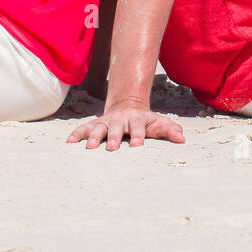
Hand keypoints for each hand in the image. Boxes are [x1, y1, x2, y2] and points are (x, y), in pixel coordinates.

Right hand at [67, 101, 185, 150]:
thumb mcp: (159, 123)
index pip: (139, 127)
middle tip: (112, 147)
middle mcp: (120, 120)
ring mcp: (107, 121)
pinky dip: (77, 134)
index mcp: (137, 119)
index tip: (137, 144)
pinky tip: (69, 141)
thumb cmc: (146, 120)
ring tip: (88, 147)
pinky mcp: (96, 124)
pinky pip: (84, 128)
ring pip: (99, 127)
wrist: (128, 105)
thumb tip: (182, 139)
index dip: (138, 134)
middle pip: (117, 128)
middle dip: (114, 136)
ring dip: (93, 136)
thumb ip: (170, 129)